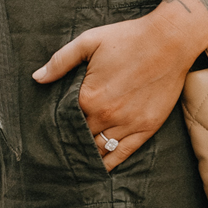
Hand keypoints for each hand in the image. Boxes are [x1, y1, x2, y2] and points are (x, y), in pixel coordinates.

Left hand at [31, 1, 207, 172]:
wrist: (170, 40)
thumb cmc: (129, 38)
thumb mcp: (90, 41)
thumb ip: (61, 61)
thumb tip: (37, 78)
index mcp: (88, 96)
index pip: (66, 120)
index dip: (60, 124)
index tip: (49, 132)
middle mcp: (106, 115)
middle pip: (81, 136)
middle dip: (72, 141)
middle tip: (61, 150)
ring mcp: (128, 124)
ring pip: (100, 149)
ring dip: (88, 155)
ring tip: (76, 163)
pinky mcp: (146, 128)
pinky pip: (123, 153)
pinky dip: (110, 164)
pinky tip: (100, 169)